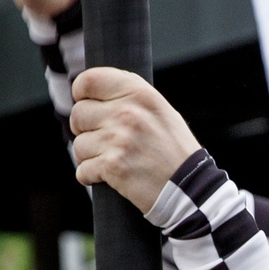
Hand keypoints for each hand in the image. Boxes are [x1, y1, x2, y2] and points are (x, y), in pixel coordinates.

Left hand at [70, 67, 202, 211]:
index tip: (86, 105)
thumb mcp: (160, 111)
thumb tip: (91, 95)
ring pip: (78, 144)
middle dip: (85, 130)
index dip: (81, 95)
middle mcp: (127, 112)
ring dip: (89, 156)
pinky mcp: (113, 166)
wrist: (191, 189)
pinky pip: (82, 169)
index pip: (88, 81)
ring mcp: (119, 139)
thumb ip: (129, 98)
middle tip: (103, 140)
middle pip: (78, 114)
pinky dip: (91, 176)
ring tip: (112, 160)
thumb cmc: (175, 152)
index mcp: (139, 93)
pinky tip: (110, 176)